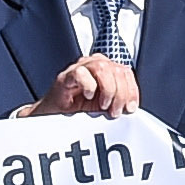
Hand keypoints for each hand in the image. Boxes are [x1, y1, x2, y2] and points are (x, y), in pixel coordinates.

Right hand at [19, 55, 137, 118]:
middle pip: (117, 69)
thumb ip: (119, 103)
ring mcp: (79, 68)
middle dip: (121, 93)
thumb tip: (132, 108)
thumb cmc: (78, 112)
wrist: (52, 119)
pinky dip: (88, 85)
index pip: (126, 72)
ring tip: (103, 105)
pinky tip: (88, 96)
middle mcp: (94, 65)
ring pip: (102, 67)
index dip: (132, 90)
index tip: (131, 108)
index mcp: (107, 71)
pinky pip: (80, 72)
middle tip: (115, 111)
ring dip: (108, 89)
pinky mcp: (64, 77)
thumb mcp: (106, 108)